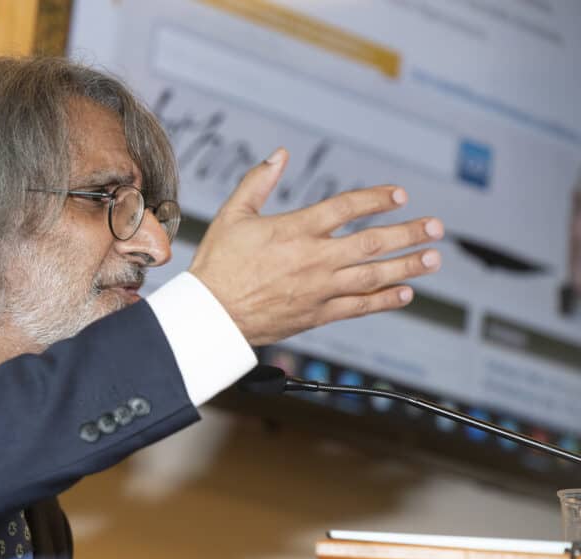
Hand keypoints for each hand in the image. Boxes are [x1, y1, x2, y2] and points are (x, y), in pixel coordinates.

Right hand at [189, 148, 443, 345]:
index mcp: (295, 230)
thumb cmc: (218, 266)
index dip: (376, 199)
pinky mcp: (317, 315)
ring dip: (408, 265)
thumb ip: (258, 182)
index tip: (398, 196)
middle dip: (409, 233)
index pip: (346, 208)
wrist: (211, 316)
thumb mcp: (232, 215)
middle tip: (435, 228)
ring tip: (432, 258)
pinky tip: (404, 293)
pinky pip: (359, 307)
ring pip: (374, 275)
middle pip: (372, 242)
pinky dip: (384, 300)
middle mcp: (314, 259)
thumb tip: (279, 155)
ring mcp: (319, 289)